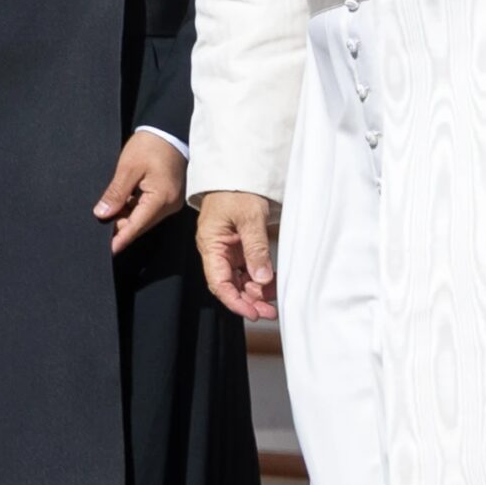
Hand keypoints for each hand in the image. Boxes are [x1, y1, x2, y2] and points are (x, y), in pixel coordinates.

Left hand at [93, 131, 187, 253]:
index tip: (107, 250)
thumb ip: (115, 193)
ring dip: (126, 217)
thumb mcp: (128, 168)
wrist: (170, 130)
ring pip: (144, 218)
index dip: (119, 238)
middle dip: (120, 226)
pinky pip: (149, 210)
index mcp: (161, 198)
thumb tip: (102, 214)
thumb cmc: (152, 145)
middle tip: (100, 223)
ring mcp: (171, 201)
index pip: (136, 225)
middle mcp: (170, 204)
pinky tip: (122, 203)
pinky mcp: (169, 197)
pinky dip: (134, 209)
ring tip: (108, 210)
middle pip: (140, 224)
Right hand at [197, 191, 278, 319]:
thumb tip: (262, 279)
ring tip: (274, 303)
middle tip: (269, 313)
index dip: (234, 301)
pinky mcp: (240, 245)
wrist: (240, 171)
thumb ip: (256, 248)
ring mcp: (229, 248)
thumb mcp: (250, 217)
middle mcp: (217, 250)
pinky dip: (260, 278)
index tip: (252, 313)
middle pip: (230, 284)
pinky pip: (248, 268)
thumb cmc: (238, 190)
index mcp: (211, 245)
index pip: (219, 282)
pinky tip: (272, 286)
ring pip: (240, 278)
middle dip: (248, 300)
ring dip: (256, 292)